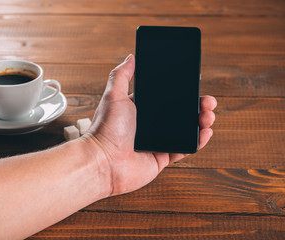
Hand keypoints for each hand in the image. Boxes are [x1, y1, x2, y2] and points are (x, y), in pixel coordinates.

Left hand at [86, 54, 216, 195]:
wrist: (103, 162)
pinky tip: (205, 132)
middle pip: (180, 113)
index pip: (166, 97)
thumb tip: (131, 57)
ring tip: (208, 115)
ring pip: (185, 130)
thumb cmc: (105, 129)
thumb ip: (122, 75)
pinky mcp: (161, 158)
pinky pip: (184, 149)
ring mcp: (157, 142)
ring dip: (200, 122)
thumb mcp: (113, 96)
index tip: (195, 84)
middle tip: (208, 101)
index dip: (182, 92)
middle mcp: (150, 125)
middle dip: (197, 106)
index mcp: (140, 109)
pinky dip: (197, 142)